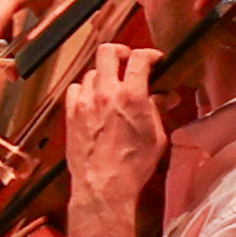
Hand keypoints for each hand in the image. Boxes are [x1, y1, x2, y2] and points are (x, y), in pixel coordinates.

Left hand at [62, 38, 165, 236]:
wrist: (102, 184)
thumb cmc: (135, 163)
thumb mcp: (156, 136)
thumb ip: (158, 110)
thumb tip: (166, 95)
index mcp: (131, 96)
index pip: (139, 58)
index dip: (150, 54)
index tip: (155, 60)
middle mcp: (104, 93)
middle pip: (107, 52)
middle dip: (121, 52)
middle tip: (129, 62)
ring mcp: (83, 102)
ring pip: (91, 72)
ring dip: (104, 75)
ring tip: (113, 87)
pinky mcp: (69, 113)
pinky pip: (75, 89)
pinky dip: (85, 89)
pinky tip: (93, 100)